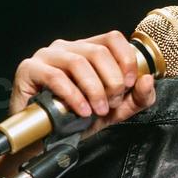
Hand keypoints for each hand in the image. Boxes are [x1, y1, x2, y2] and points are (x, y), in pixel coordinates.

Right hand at [9, 30, 156, 143]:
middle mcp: (68, 47)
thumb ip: (138, 97)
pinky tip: (82, 110)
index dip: (126, 60)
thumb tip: (147, 79)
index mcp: (88, 49)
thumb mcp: (117, 110)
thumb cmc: (79, 118)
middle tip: (111, 103)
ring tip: (98, 109)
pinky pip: (56, 77)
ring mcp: (47, 56)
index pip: (113, 38)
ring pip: (79, 62)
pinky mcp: (30, 69)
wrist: (49, 139)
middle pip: (98, 52)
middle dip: (112, 81)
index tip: (130, 84)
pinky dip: (74, 95)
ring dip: (94, 89)